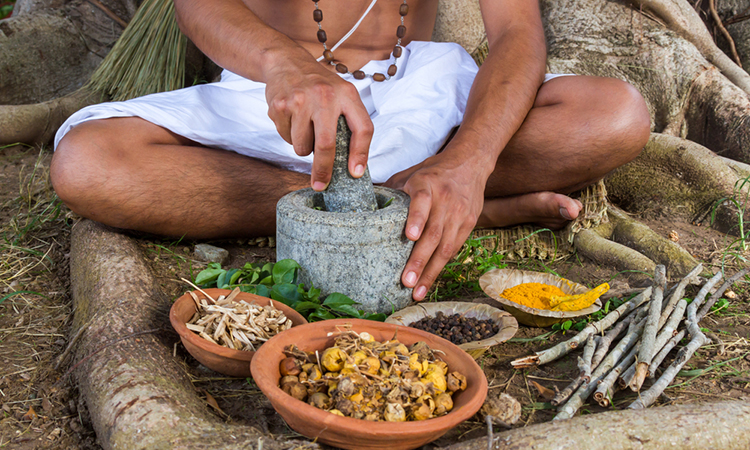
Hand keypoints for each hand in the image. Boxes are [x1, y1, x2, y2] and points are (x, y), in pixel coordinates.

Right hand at [264, 60, 372, 189]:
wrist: (286, 62)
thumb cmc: (319, 86)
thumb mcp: (341, 95)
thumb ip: (348, 123)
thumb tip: (352, 164)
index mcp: (347, 94)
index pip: (362, 128)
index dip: (361, 154)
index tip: (356, 173)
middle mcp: (325, 96)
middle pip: (326, 145)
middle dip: (323, 170)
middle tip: (320, 184)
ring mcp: (300, 100)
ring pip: (302, 146)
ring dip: (304, 147)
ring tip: (305, 127)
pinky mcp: (280, 106)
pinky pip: (286, 138)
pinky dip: (289, 136)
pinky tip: (292, 118)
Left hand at [385, 152, 486, 300]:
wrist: (470, 164)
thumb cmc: (432, 173)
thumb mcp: (409, 174)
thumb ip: (390, 190)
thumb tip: (361, 205)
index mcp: (426, 185)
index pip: (422, 201)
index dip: (417, 218)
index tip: (410, 236)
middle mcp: (445, 200)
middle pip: (434, 233)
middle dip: (419, 259)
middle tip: (406, 281)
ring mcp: (459, 214)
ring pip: (446, 247)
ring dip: (430, 272)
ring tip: (416, 291)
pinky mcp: (469, 225)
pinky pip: (454, 250)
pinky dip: (440, 268)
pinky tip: (428, 283)